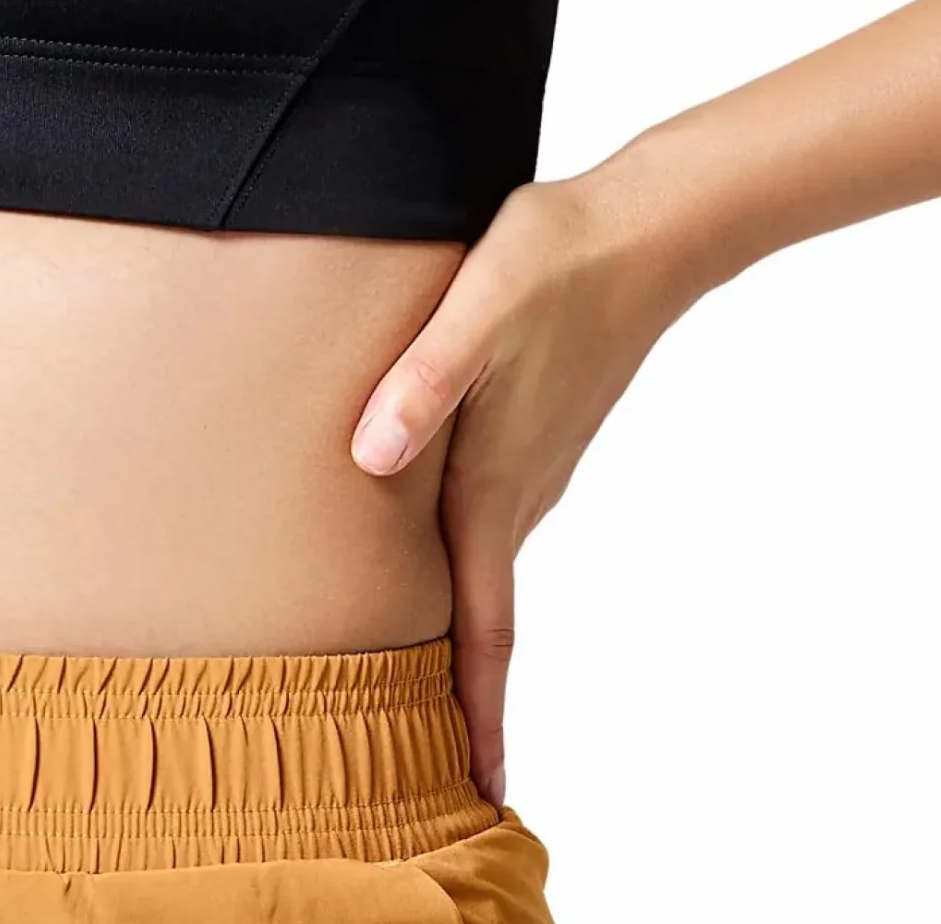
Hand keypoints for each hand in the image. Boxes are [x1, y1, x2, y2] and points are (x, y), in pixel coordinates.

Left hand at [348, 172, 696, 807]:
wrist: (644, 226)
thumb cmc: (555, 257)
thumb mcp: (479, 307)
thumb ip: (425, 378)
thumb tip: (369, 456)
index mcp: (497, 476)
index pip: (486, 623)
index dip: (477, 707)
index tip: (481, 786)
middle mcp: (518, 485)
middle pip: (483, 613)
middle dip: (461, 690)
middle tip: (434, 765)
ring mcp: (535, 460)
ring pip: (486, 564)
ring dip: (465, 630)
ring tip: (427, 681)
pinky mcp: (538, 428)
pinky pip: (494, 519)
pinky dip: (470, 566)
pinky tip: (438, 555)